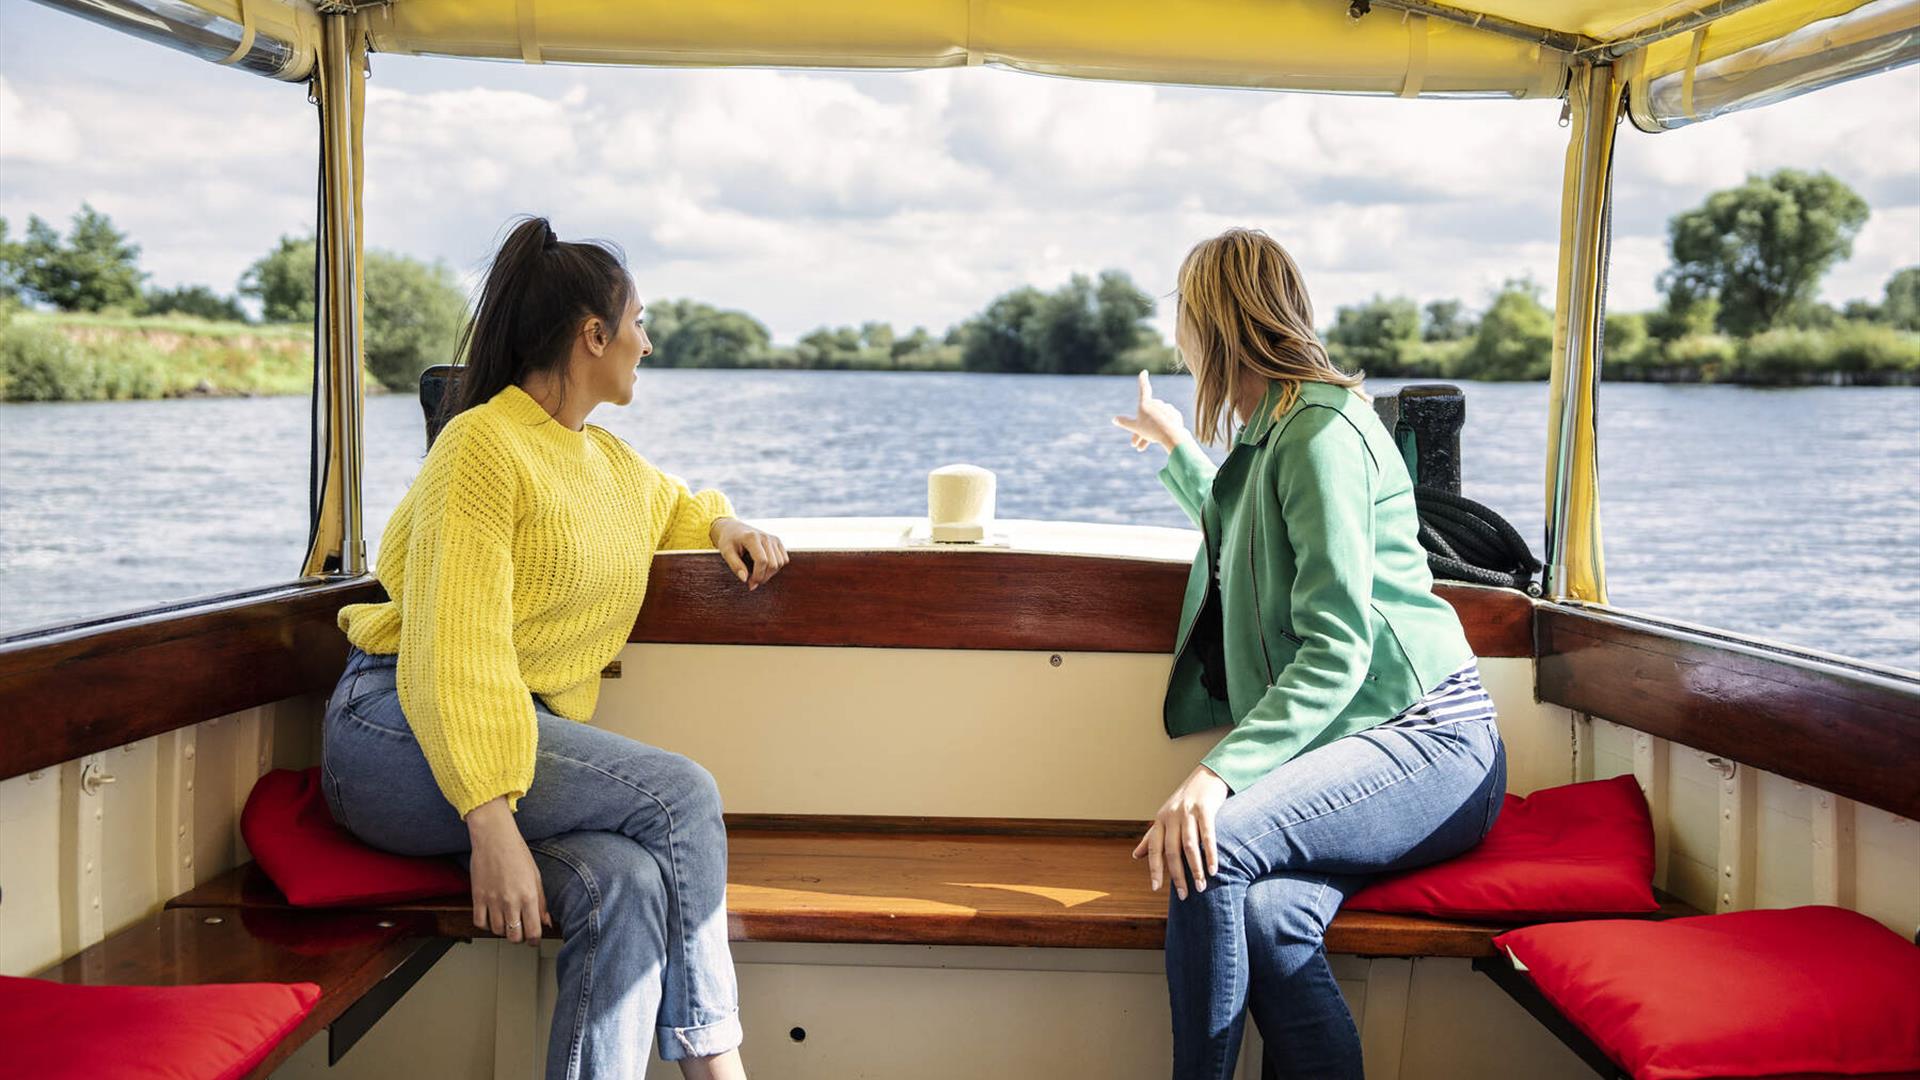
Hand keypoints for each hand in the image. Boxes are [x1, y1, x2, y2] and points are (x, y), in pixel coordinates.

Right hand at [465, 797, 549, 944]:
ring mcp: (492, 900)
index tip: (534, 939)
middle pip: (514, 936)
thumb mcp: (536, 877)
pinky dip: (486, 924)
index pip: (533, 931)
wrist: (494, 838)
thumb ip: (542, 902)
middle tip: (520, 931)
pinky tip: (491, 917)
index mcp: (529, 896)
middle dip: (519, 938)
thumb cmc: (517, 853)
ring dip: (503, 930)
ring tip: (506, 921)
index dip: (534, 940)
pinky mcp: (477, 897)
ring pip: (497, 931)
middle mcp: (511, 901)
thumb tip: (547, 922)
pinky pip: (479, 922)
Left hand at [710, 517, 789, 590]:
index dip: (758, 575)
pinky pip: (784, 559)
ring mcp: (773, 538)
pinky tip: (764, 568)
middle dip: (764, 577)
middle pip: (773, 564)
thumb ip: (735, 566)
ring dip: (770, 573)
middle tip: (752, 582)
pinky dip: (776, 567)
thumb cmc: (729, 541)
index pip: (762, 561)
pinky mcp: (777, 541)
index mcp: (752, 537)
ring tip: (757, 574)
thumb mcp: (726, 552)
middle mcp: (765, 536)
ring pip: (780, 563)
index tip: (750, 584)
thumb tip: (745, 579)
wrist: (733, 529)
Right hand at [1111, 370, 1193, 453]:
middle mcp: (1157, 403)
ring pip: (1156, 420)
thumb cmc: (1151, 430)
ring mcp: (1167, 409)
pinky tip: (1159, 439)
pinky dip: (1161, 430)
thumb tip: (1114, 419)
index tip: (1144, 372)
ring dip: (1150, 432)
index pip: (1143, 387)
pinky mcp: (1175, 416)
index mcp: (1146, 402)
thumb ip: (1125, 422)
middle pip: (1147, 415)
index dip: (1142, 380)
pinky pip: (1166, 422)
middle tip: (1134, 445)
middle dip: (1140, 429)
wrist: (1171, 434)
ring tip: (1143, 446)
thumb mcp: (1135, 427)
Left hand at [1132, 765, 1229, 899]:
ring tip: (1201, 887)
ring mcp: (1188, 812)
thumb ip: (1152, 837)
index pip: (1155, 849)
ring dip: (1195, 869)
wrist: (1207, 775)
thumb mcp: (1166, 817)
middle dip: (1177, 875)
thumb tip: (1135, 856)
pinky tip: (1213, 869)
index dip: (1154, 869)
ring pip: (1189, 846)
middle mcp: (1172, 816)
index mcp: (1160, 820)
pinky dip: (1210, 854)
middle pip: (1171, 851)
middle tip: (1184, 895)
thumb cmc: (1185, 800)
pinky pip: (1208, 835)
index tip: (1155, 888)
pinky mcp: (1206, 808)